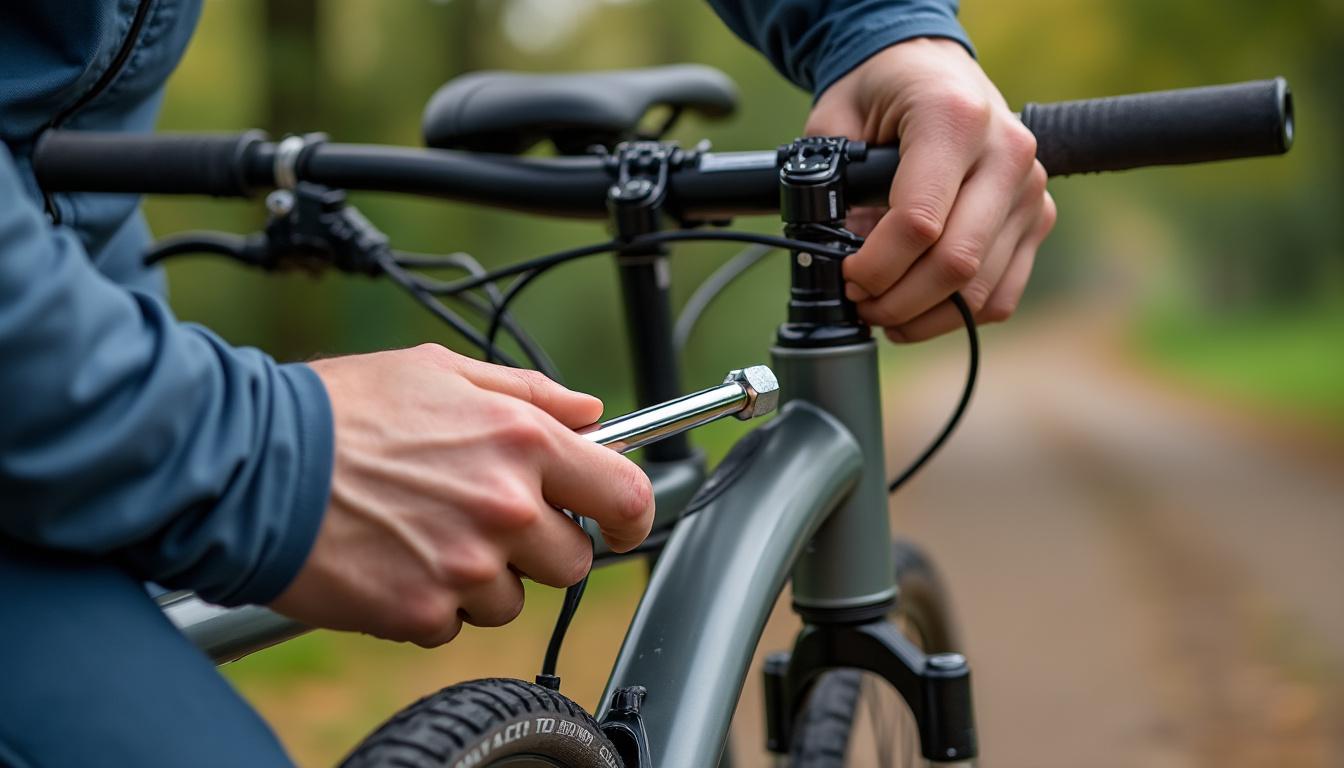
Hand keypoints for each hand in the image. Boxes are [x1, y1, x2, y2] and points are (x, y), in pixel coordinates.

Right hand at [270, 344, 653, 646]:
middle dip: (540, 547)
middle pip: (570, 562)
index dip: (630, 516)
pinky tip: (393, 557)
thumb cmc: (339, 410)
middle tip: (486, 520)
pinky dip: (431, 601)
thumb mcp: (439, 370)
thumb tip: (589, 413)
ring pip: (512, 600)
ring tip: (424, 533)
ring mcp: (466, 566)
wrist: (251, 465)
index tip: (616, 523)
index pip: (623, 496)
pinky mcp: (422, 612)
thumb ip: (527, 393)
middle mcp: (505, 508)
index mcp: (520, 442)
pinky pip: (454, 624)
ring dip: (482, 577)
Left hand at [805, 38, 1057, 341]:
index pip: (920, 221)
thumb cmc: (881, 92)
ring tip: (882, 312)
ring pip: (981, 289)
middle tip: (860, 303)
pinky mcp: (1040, 218)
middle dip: (896, 300)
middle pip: (956, 263)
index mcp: (955, 118)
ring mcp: (1032, 189)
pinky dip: (956, 315)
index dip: (875, 267)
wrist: (931, 67)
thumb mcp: (836, 122)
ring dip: (923, 317)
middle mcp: (1007, 153)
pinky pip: (1002, 294)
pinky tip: (919, 309)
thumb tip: (843, 258)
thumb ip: (832, 186)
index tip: (846, 278)